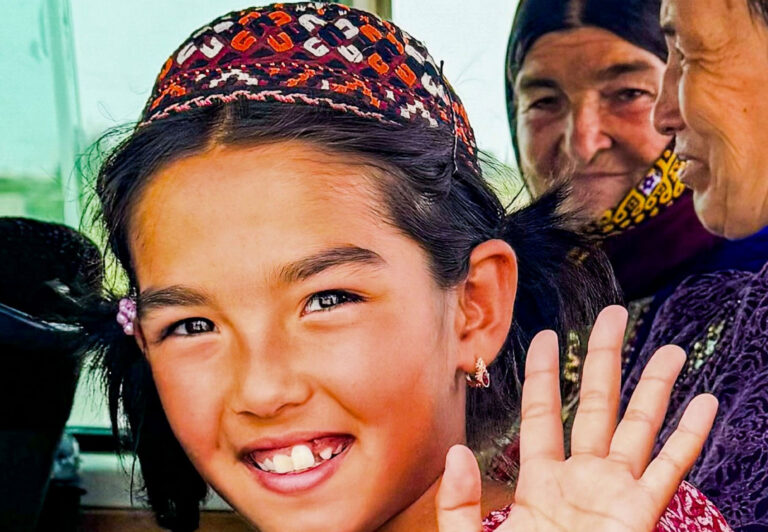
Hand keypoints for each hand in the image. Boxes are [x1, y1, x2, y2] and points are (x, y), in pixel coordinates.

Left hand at [436, 306, 717, 531]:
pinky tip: (705, 402)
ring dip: (655, 388)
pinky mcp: (639, 515)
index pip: (542, 412)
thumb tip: (457, 452)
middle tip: (615, 315)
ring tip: (671, 349)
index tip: (546, 335)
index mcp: (540, 481)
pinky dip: (689, 436)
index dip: (543, 372)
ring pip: (638, 427)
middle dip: (605, 359)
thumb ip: (461, 503)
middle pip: (595, 404)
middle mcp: (581, 478)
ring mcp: (614, 494)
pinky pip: (668, 469)